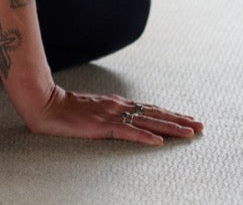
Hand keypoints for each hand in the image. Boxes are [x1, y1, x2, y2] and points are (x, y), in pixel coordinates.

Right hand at [27, 86, 203, 144]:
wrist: (42, 102)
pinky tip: (158, 141)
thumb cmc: (62, 109)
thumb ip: (104, 114)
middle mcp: (116, 106)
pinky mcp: (101, 126)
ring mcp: (109, 115)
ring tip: (190, 133)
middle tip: (201, 125)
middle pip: (153, 113)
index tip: (188, 119)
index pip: (147, 109)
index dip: (169, 114)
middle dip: (178, 120)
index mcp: (114, 104)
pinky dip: (144, 136)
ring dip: (170, 127)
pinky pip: (127, 132)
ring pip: (146, 121)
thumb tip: (116, 121)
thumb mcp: (88, 111)